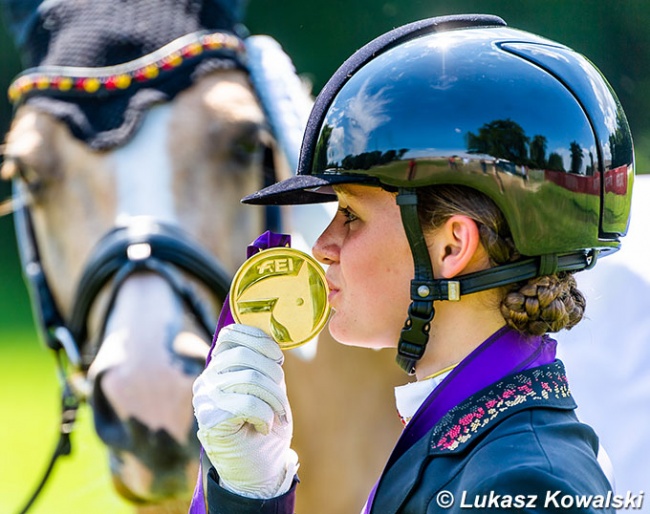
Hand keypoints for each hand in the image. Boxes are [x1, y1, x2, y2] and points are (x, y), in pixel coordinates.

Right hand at [192, 324, 297, 498]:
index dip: (259, 340)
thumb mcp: (269, 386)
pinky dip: (265, 415)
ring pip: (249, 378)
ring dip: (274, 398)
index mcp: (219, 366)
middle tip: (282, 400)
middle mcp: (207, 379)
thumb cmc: (266, 425)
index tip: (278, 358)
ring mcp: (205, 399)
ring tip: (278, 415)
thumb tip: (273, 339)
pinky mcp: (210, 420)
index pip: (230, 335)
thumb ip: (264, 363)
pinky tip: (264, 426)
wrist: (260, 469)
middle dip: (274, 374)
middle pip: (244, 356)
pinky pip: (247, 404)